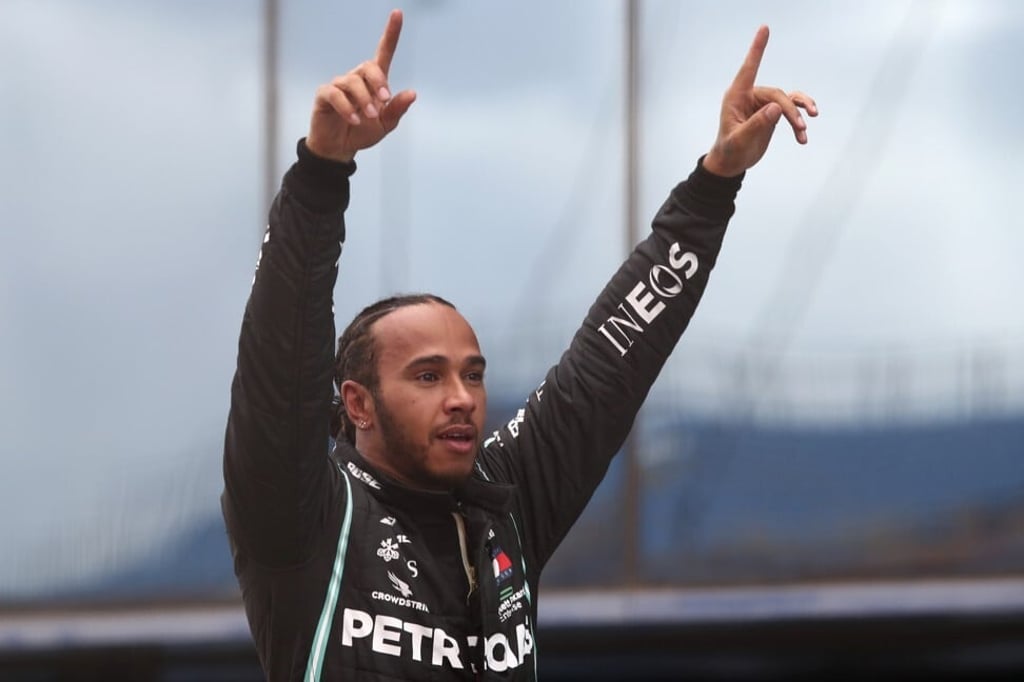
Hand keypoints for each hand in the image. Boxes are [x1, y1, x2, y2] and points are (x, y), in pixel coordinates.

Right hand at [306, 9, 416, 161]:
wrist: (340, 148)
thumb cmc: (362, 132)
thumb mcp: (386, 124)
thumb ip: (397, 109)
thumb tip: (412, 93)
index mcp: (374, 82)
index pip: (383, 53)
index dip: (391, 34)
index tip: (398, 13)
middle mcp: (356, 79)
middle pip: (368, 67)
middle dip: (378, 83)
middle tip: (383, 102)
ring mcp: (339, 85)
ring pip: (352, 82)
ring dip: (364, 100)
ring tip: (369, 116)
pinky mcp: (325, 95)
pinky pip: (335, 94)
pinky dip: (347, 107)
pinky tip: (354, 119)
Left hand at [703, 26, 816, 177]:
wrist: (731, 163)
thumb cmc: (730, 151)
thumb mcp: (740, 140)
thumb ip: (757, 124)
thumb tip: (777, 108)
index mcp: (737, 96)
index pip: (749, 68)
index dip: (757, 49)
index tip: (764, 28)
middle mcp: (751, 96)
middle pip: (777, 95)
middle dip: (790, 111)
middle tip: (800, 127)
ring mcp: (763, 104)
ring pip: (788, 100)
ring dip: (799, 113)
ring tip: (804, 131)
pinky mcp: (772, 113)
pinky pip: (790, 110)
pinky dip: (798, 121)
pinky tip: (802, 137)